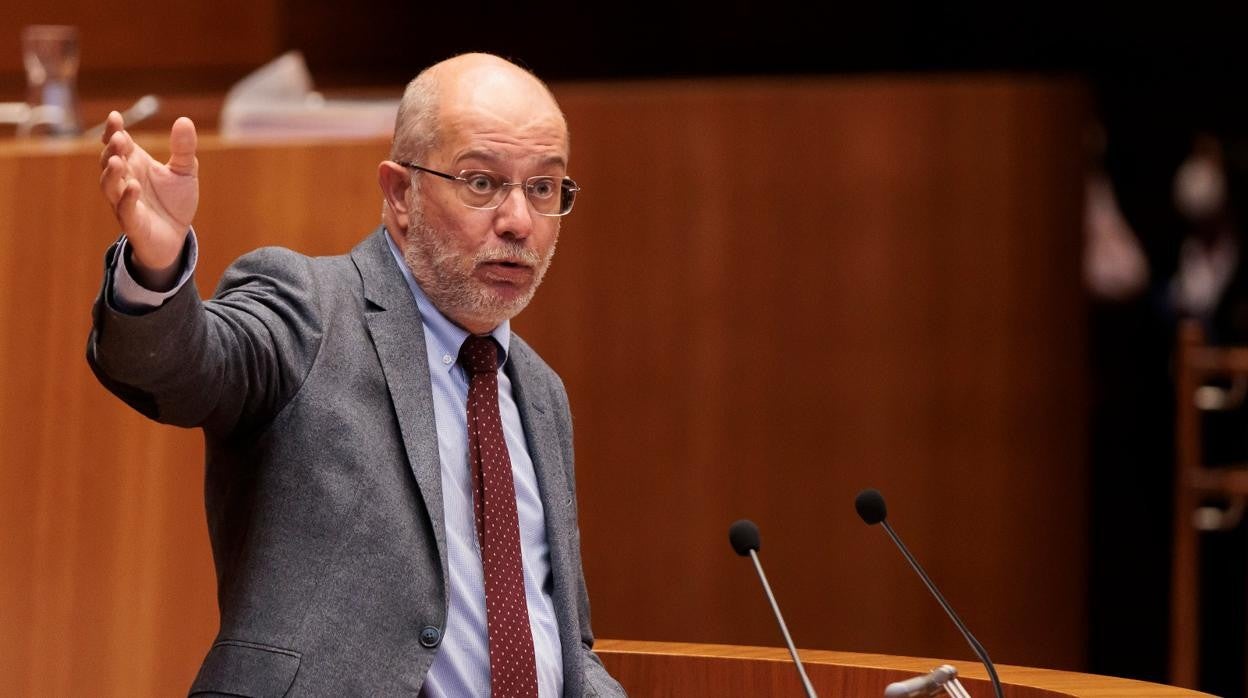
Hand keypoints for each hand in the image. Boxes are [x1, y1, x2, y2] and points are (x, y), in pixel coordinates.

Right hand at [99, 111, 198, 289]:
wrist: (177, 237)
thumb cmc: (174, 202)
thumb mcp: (184, 172)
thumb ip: (183, 148)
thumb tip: (184, 120)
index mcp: (134, 164)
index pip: (118, 144)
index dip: (114, 130)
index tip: (115, 116)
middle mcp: (125, 180)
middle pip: (109, 161)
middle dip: (111, 149)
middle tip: (118, 137)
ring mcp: (124, 201)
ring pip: (109, 186)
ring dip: (111, 173)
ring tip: (117, 160)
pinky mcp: (132, 222)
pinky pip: (124, 209)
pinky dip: (127, 198)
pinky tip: (133, 186)